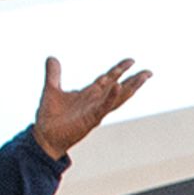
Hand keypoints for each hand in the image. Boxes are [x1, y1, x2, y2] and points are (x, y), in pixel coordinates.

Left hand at [32, 56, 150, 159]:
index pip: (108, 79)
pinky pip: (104, 106)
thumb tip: (52, 58)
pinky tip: (118, 86)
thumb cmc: (50, 117)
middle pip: (119, 88)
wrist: (44, 136)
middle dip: (134, 80)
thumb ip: (54, 74)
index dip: (119, 69)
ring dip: (131, 87)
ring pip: (118, 97)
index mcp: (89, 94)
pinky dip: (112, 96)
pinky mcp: (91, 119)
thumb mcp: (51, 89)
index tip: (131, 60)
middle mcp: (96, 102)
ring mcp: (95, 110)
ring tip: (143, 77)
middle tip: (149, 72)